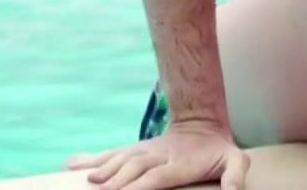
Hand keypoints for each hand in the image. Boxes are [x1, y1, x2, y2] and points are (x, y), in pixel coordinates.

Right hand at [65, 120, 249, 189]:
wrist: (202, 124)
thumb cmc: (218, 151)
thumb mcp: (235, 160)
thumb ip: (235, 175)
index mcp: (179, 163)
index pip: (156, 176)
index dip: (139, 185)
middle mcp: (157, 156)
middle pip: (133, 169)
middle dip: (116, 182)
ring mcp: (143, 151)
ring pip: (120, 160)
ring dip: (103, 170)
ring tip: (88, 181)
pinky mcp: (133, 151)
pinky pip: (110, 154)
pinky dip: (90, 159)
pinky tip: (71, 165)